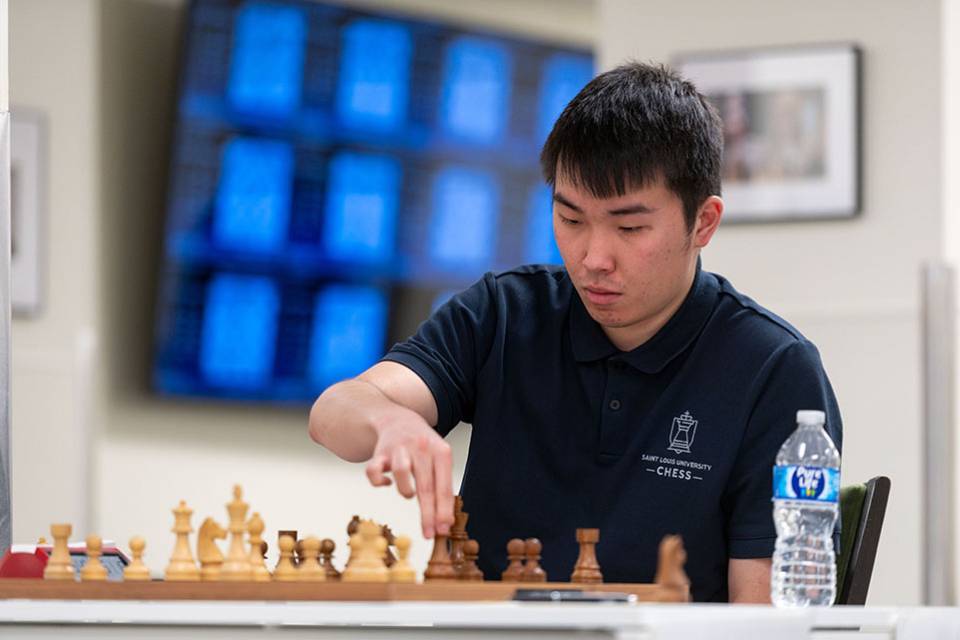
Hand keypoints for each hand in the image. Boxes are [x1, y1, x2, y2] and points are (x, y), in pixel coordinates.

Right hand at [365, 408, 453, 538]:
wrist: (399, 420)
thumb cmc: (423, 447)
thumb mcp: (440, 459)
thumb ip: (442, 486)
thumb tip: (445, 521)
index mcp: (440, 451)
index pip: (443, 486)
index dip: (443, 510)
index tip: (443, 529)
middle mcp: (421, 448)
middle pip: (426, 486)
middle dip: (428, 514)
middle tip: (429, 533)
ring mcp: (399, 448)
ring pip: (402, 472)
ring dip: (406, 490)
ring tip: (408, 495)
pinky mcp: (379, 452)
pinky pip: (374, 471)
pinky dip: (379, 482)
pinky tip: (386, 484)